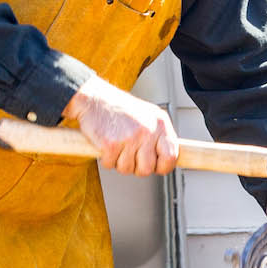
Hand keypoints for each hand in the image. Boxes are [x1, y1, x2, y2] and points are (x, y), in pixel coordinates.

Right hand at [63, 76, 177, 175]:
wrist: (95, 98)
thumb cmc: (121, 108)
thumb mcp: (149, 116)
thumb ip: (160, 136)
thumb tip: (168, 158)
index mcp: (161, 124)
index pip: (171, 156)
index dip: (163, 167)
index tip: (156, 167)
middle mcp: (148, 130)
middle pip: (147, 168)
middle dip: (136, 167)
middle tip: (130, 155)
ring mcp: (130, 137)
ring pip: (127, 169)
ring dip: (119, 162)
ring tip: (118, 146)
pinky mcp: (111, 144)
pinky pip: (110, 164)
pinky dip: (106, 159)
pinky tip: (107, 145)